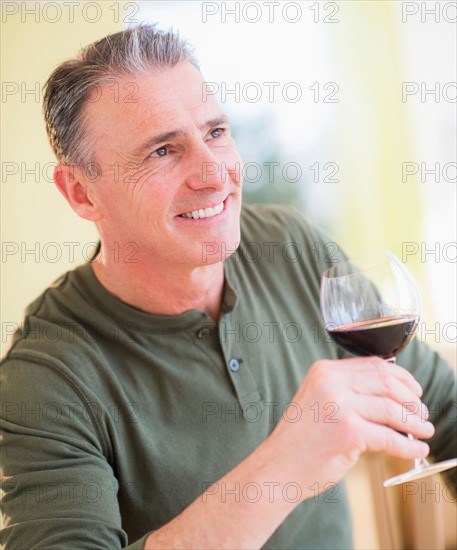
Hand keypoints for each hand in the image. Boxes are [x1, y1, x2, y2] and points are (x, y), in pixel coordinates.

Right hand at [269, 356, 433, 491]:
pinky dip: (408, 446)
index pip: (375, 365)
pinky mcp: (348, 431)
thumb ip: (350, 392)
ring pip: (392, 409)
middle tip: (422, 414)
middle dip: (411, 400)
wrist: (278, 466)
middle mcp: (331, 382)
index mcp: (324, 370)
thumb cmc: (301, 439)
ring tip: (423, 431)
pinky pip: (389, 437)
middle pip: (387, 383)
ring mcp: (339, 405)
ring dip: (414, 423)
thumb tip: (396, 397)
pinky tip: (415, 450)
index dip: (402, 378)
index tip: (414, 391)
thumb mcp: (320, 401)